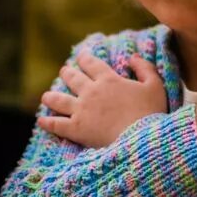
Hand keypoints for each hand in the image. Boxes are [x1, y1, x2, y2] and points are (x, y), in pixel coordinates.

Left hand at [38, 53, 165, 148]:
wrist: (141, 140)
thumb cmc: (151, 113)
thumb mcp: (155, 86)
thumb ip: (145, 68)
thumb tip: (133, 56)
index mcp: (108, 79)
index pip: (91, 63)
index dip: (84, 58)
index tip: (81, 57)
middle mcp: (91, 92)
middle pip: (72, 78)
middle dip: (67, 73)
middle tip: (64, 72)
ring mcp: (81, 110)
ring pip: (59, 99)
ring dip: (51, 97)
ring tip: (46, 97)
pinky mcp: (76, 129)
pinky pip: (57, 124)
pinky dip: (48, 122)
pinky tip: (41, 122)